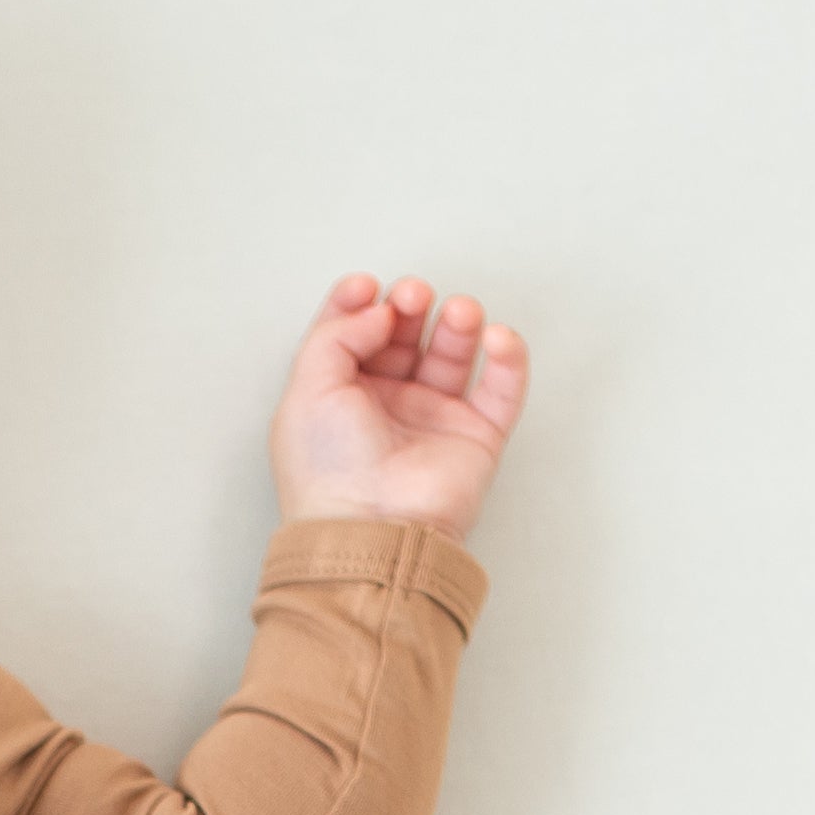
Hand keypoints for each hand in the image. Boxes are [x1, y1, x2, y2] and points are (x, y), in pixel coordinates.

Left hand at [268, 276, 528, 545]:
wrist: (372, 528)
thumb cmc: (329, 471)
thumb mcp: (307, 389)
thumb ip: (334, 334)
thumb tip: (376, 308)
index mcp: (338, 396)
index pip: (351, 334)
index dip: (359, 303)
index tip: (365, 286)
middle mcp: (385, 405)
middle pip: (404, 335)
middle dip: (409, 306)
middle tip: (411, 298)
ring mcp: (432, 419)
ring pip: (453, 353)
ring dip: (458, 323)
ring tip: (457, 312)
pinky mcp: (476, 436)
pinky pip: (502, 388)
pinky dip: (507, 356)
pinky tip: (495, 337)